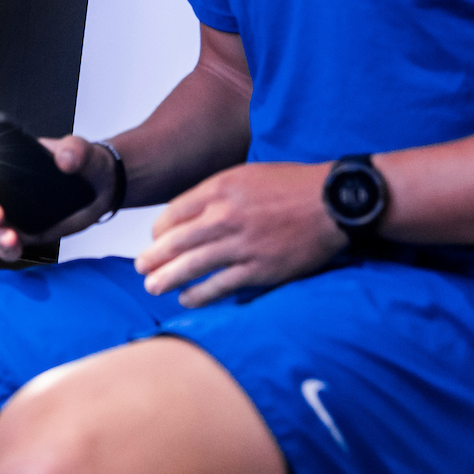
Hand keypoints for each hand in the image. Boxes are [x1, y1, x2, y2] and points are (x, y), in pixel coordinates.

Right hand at [0, 135, 115, 260]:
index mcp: (9, 166)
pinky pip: (8, 246)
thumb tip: (65, 159)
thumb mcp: (81, 150)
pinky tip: (15, 247)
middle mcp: (6, 191)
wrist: (101, 188)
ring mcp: (14, 214)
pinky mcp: (26, 233)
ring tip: (10, 236)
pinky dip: (7, 250)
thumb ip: (74, 150)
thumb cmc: (85, 164)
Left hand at [135, 161, 342, 307]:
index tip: (155, 240)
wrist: (332, 202)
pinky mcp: (258, 268)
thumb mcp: (248, 174)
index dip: (159, 231)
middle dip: (152, 257)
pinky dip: (198, 294)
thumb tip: (193, 213)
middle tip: (141, 268)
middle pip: (175, 241)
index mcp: (220, 188)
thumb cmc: (292, 186)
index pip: (173, 214)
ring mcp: (241, 244)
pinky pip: (219, 286)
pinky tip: (187, 299)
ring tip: (153, 286)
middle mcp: (225, 216)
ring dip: (167, 279)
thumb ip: (218, 192)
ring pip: (191, 266)